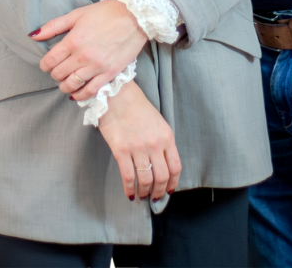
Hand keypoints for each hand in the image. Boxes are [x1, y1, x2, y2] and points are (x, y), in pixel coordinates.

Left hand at [32, 1, 147, 99]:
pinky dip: (80, 95)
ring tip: (66, 80)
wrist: (135, 17)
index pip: (50, 61)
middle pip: (59, 74)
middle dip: (54, 73)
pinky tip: (76, 93)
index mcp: (73, 40)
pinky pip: (90, 91)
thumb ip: (54, 26)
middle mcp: (83, 56)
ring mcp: (97, 67)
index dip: (45, 64)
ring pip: (71, 85)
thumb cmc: (106, 13)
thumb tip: (33, 35)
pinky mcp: (109, 74)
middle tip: (58, 69)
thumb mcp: (78, 14)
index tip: (47, 63)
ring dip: (64, 85)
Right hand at [97, 81, 181, 201]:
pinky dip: (129, 189)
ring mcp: (138, 148)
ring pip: (146, 180)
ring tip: (141, 196)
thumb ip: (162, 141)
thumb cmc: (136, 105)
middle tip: (154, 197)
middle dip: (159, 191)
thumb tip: (162, 163)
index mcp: (166, 136)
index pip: (175, 167)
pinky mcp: (121, 150)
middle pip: (162, 177)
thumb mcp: (157, 121)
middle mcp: (155, 144)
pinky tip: (129, 193)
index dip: (173, 182)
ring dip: (144, 192)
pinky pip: (128, 177)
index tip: (169, 190)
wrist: (116, 94)